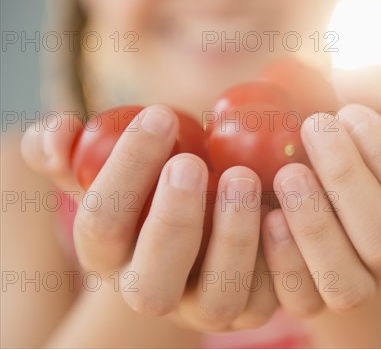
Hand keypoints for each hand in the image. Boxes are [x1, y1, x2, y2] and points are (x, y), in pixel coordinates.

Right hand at [21, 105, 276, 331]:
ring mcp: (202, 306)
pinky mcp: (249, 308)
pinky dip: (277, 258)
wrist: (201, 210)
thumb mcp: (107, 161)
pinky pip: (265, 298)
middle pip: (150, 282)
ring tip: (243, 177)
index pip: (102, 225)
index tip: (160, 114)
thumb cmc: (151, 179)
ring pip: (215, 298)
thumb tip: (58, 134)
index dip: (125, 171)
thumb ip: (69, 147)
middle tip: (190, 162)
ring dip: (231, 240)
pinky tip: (281, 210)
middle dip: (170, 221)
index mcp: (108, 255)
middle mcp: (151, 289)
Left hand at [260, 70, 380, 315]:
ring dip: (316, 224)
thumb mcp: (364, 116)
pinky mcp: (314, 305)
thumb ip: (374, 92)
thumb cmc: (345, 150)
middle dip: (347, 179)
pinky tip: (268, 214)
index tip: (350, 112)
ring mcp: (360, 291)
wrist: (316, 203)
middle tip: (314, 127)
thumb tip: (368, 84)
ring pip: (346, 281)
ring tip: (287, 172)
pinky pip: (302, 299)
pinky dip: (284, 258)